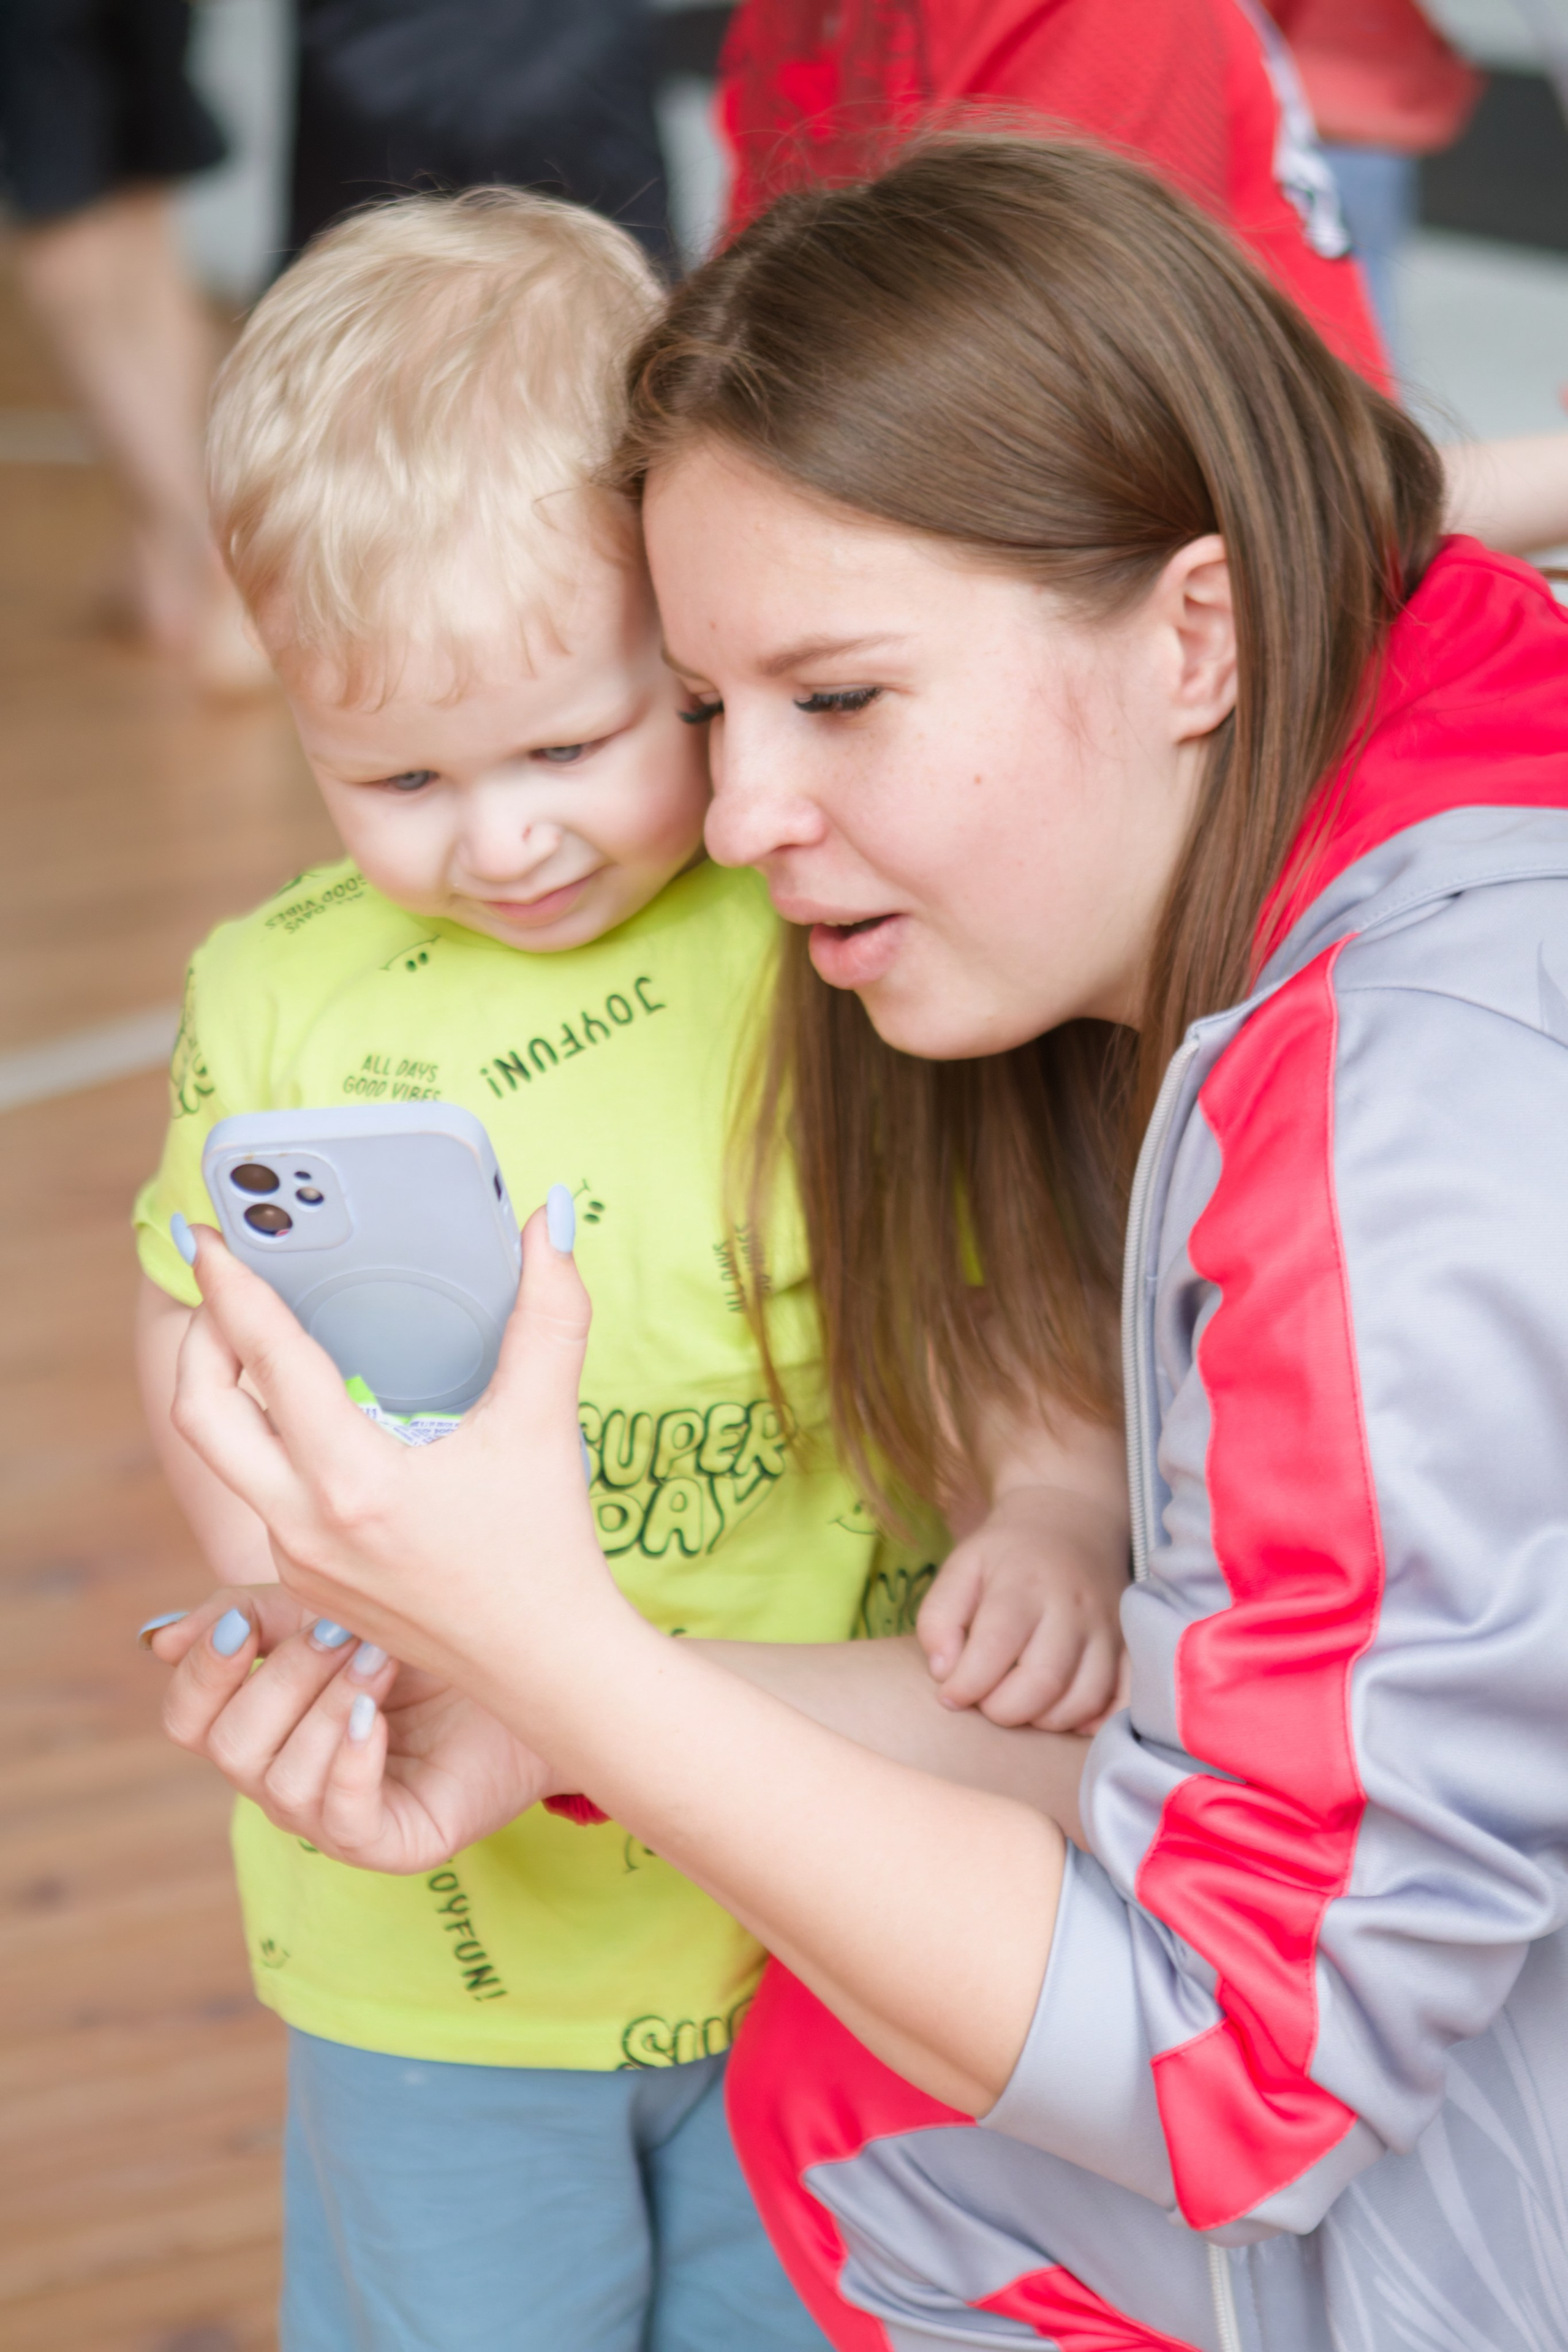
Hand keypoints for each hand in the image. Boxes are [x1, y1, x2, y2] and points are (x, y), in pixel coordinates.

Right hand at [146, 1587, 559, 1869]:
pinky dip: (349, 1761)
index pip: (187, 1717)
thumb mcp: (337, 1609)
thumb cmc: (430, 1640)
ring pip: (281, 1780)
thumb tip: (157, 1640)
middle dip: (282, 1677)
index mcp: (262, 1724)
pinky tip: (374, 1717)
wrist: (530, 1671)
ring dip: (327, 1707)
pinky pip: (341, 1820)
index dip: (203, 1671)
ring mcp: (333, 1817)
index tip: (246, 1623)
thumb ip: (255, 1615)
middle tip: (343, 1630)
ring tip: (380, 1659)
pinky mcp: (389, 1843)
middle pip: (228, 1745)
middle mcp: (284, 1777)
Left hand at [166, 1203, 618, 1719]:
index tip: (207, 1236)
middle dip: (202, 1339)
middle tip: (220, 1285)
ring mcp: (297, 1562)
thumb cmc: (547, 1548)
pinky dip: (267, 1441)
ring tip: (258, 1337)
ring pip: (228, 1459)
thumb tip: (549, 1220)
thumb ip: (550, 1313)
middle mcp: (306, 1527)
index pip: (269, 1362)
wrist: (547, 1668)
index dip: (233, 1289)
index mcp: (355, 1484)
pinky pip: (262, 1496)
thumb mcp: (544, 1422)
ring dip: (230, 1393)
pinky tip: (307, 1416)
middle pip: (202, 1415)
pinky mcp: (305, 1584)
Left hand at [917, 1485, 1128, 1730]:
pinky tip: (1067, 1714)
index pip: (995, 1646)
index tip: (950, 1696)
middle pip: (1044, 1681)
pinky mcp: (1128, 1645)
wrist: (1071, 1523)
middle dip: (1005, 1710)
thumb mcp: (961, 1568)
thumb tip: (944, 1673)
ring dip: (1045, 1720)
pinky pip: (1122, 1698)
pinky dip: (1095, 1719)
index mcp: (1023, 1584)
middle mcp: (1071, 1607)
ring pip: (1085, 1698)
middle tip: (986, 1701)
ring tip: (1021, 1705)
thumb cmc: (1007, 1556)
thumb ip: (938, 1619)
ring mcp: (1106, 1628)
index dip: (967, 1684)